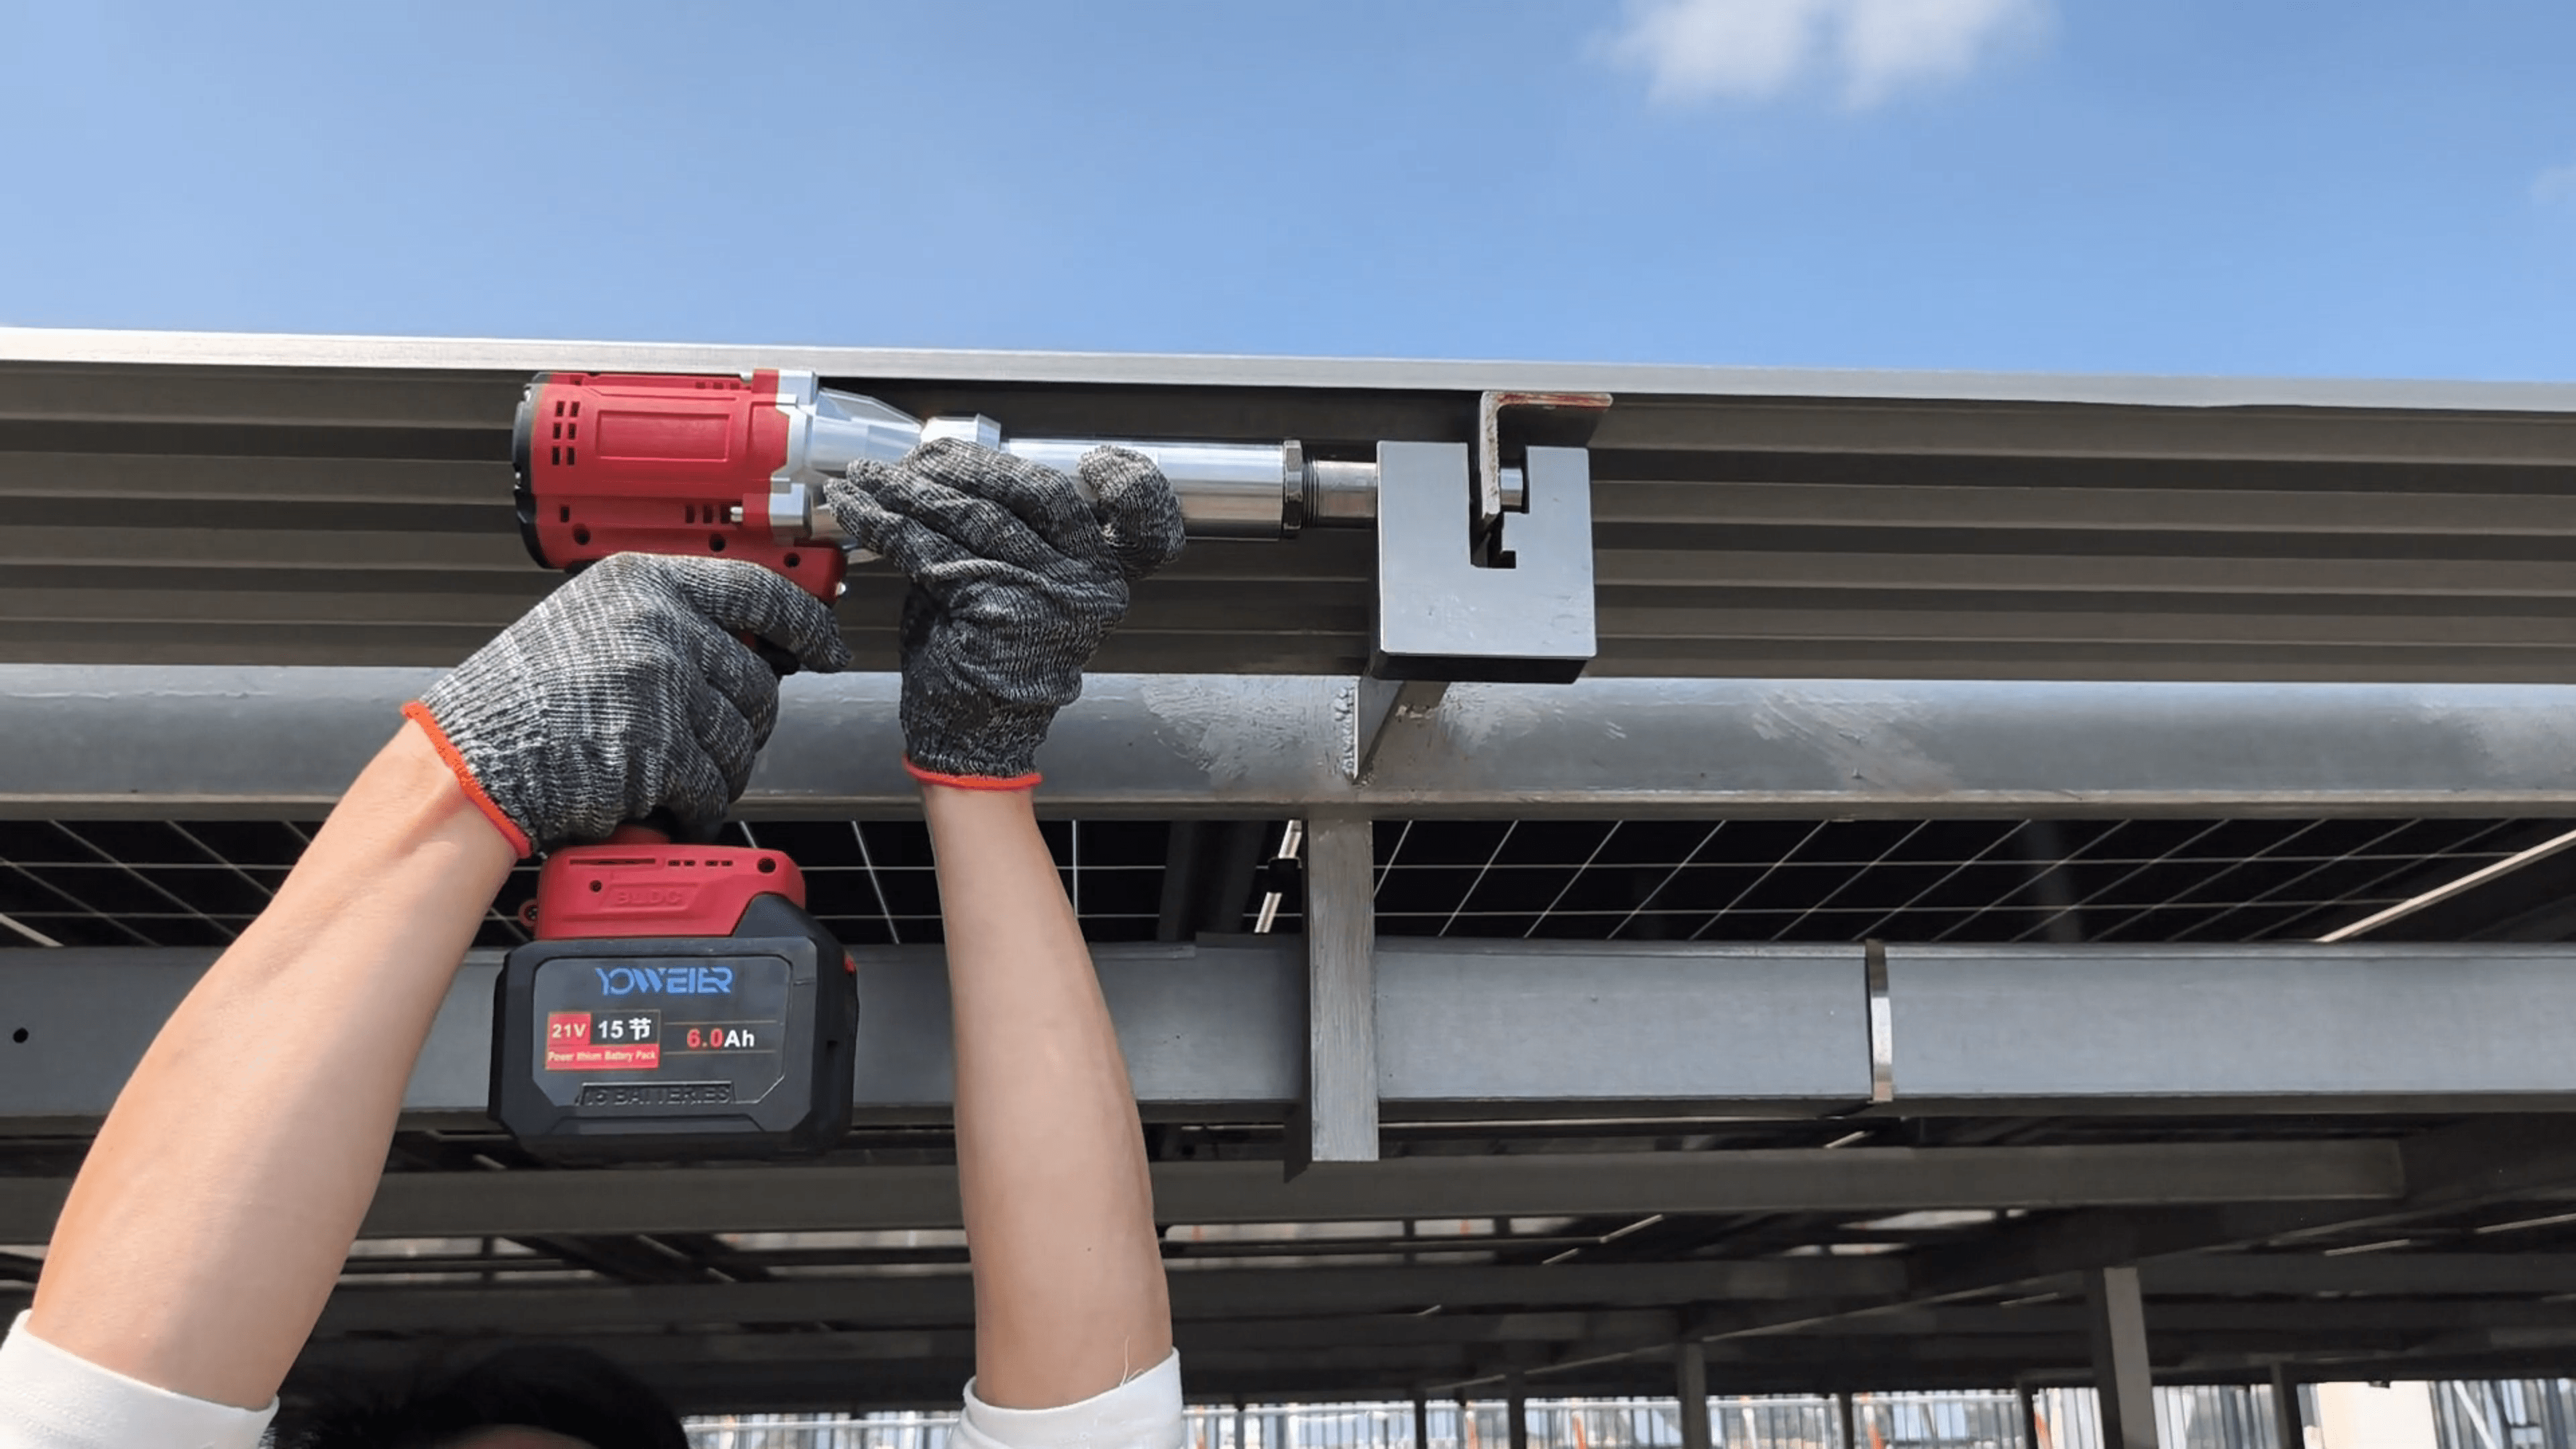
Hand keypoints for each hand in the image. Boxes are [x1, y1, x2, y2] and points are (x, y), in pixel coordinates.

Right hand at [407, 553, 849, 852]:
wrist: (470, 759)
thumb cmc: (522, 698)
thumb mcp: (593, 622)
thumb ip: (666, 619)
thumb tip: (747, 644)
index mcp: (646, 583)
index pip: (759, 592)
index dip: (807, 623)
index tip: (828, 646)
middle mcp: (659, 626)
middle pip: (756, 683)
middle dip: (742, 722)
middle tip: (704, 739)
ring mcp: (660, 688)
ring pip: (740, 741)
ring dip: (718, 769)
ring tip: (671, 773)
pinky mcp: (658, 752)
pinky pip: (712, 787)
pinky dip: (697, 807)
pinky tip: (664, 804)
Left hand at [826, 440, 1185, 784]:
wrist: (973, 738)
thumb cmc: (991, 664)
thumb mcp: (1016, 589)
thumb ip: (1008, 533)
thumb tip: (957, 473)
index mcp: (1103, 579)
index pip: (1144, 525)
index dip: (1132, 485)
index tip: (1098, 462)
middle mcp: (1085, 586)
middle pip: (1041, 492)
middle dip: (971, 466)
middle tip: (921, 459)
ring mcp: (1044, 596)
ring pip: (974, 514)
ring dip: (908, 488)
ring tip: (870, 478)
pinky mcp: (992, 606)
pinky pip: (930, 545)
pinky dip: (884, 522)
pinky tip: (861, 508)